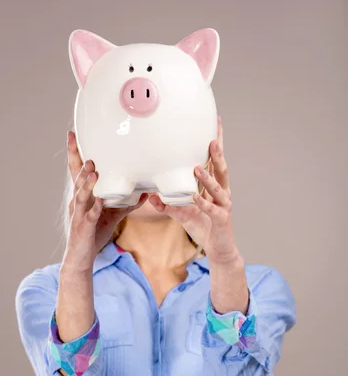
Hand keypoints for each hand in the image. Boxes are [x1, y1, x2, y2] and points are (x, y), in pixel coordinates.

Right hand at [62, 131, 148, 273]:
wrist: (82, 257)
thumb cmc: (94, 234)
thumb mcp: (112, 215)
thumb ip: (127, 204)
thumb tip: (145, 194)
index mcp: (83, 196)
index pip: (77, 171)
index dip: (75, 153)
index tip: (72, 134)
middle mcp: (78, 202)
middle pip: (75, 178)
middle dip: (77, 160)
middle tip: (77, 142)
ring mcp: (79, 215)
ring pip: (81, 195)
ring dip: (86, 183)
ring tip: (93, 170)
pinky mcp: (83, 228)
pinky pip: (90, 216)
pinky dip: (95, 209)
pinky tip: (100, 201)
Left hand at [149, 116, 239, 263]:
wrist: (220, 250)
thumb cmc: (205, 228)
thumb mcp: (184, 214)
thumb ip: (169, 205)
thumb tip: (150, 196)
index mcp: (216, 188)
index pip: (216, 163)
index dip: (216, 145)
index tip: (215, 125)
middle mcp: (222, 194)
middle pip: (222, 170)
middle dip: (217, 154)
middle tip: (211, 139)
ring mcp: (224, 207)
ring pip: (217, 189)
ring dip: (207, 178)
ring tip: (197, 167)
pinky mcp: (221, 220)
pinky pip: (212, 210)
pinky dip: (203, 204)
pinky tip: (195, 197)